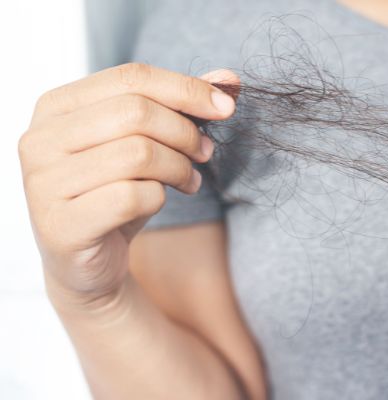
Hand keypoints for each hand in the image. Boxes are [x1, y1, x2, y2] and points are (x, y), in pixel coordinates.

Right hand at [19, 64, 237, 308]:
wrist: (87, 262)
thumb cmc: (115, 193)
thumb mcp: (145, 143)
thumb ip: (179, 107)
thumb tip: (228, 80)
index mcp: (57, 106)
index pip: (131, 77)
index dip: (187, 89)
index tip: (226, 107)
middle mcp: (40, 139)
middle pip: (136, 113)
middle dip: (185, 133)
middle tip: (205, 152)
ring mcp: (44, 184)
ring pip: (138, 154)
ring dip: (179, 168)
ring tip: (190, 180)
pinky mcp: (61, 226)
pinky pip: (132, 197)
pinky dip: (160, 198)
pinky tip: (162, 202)